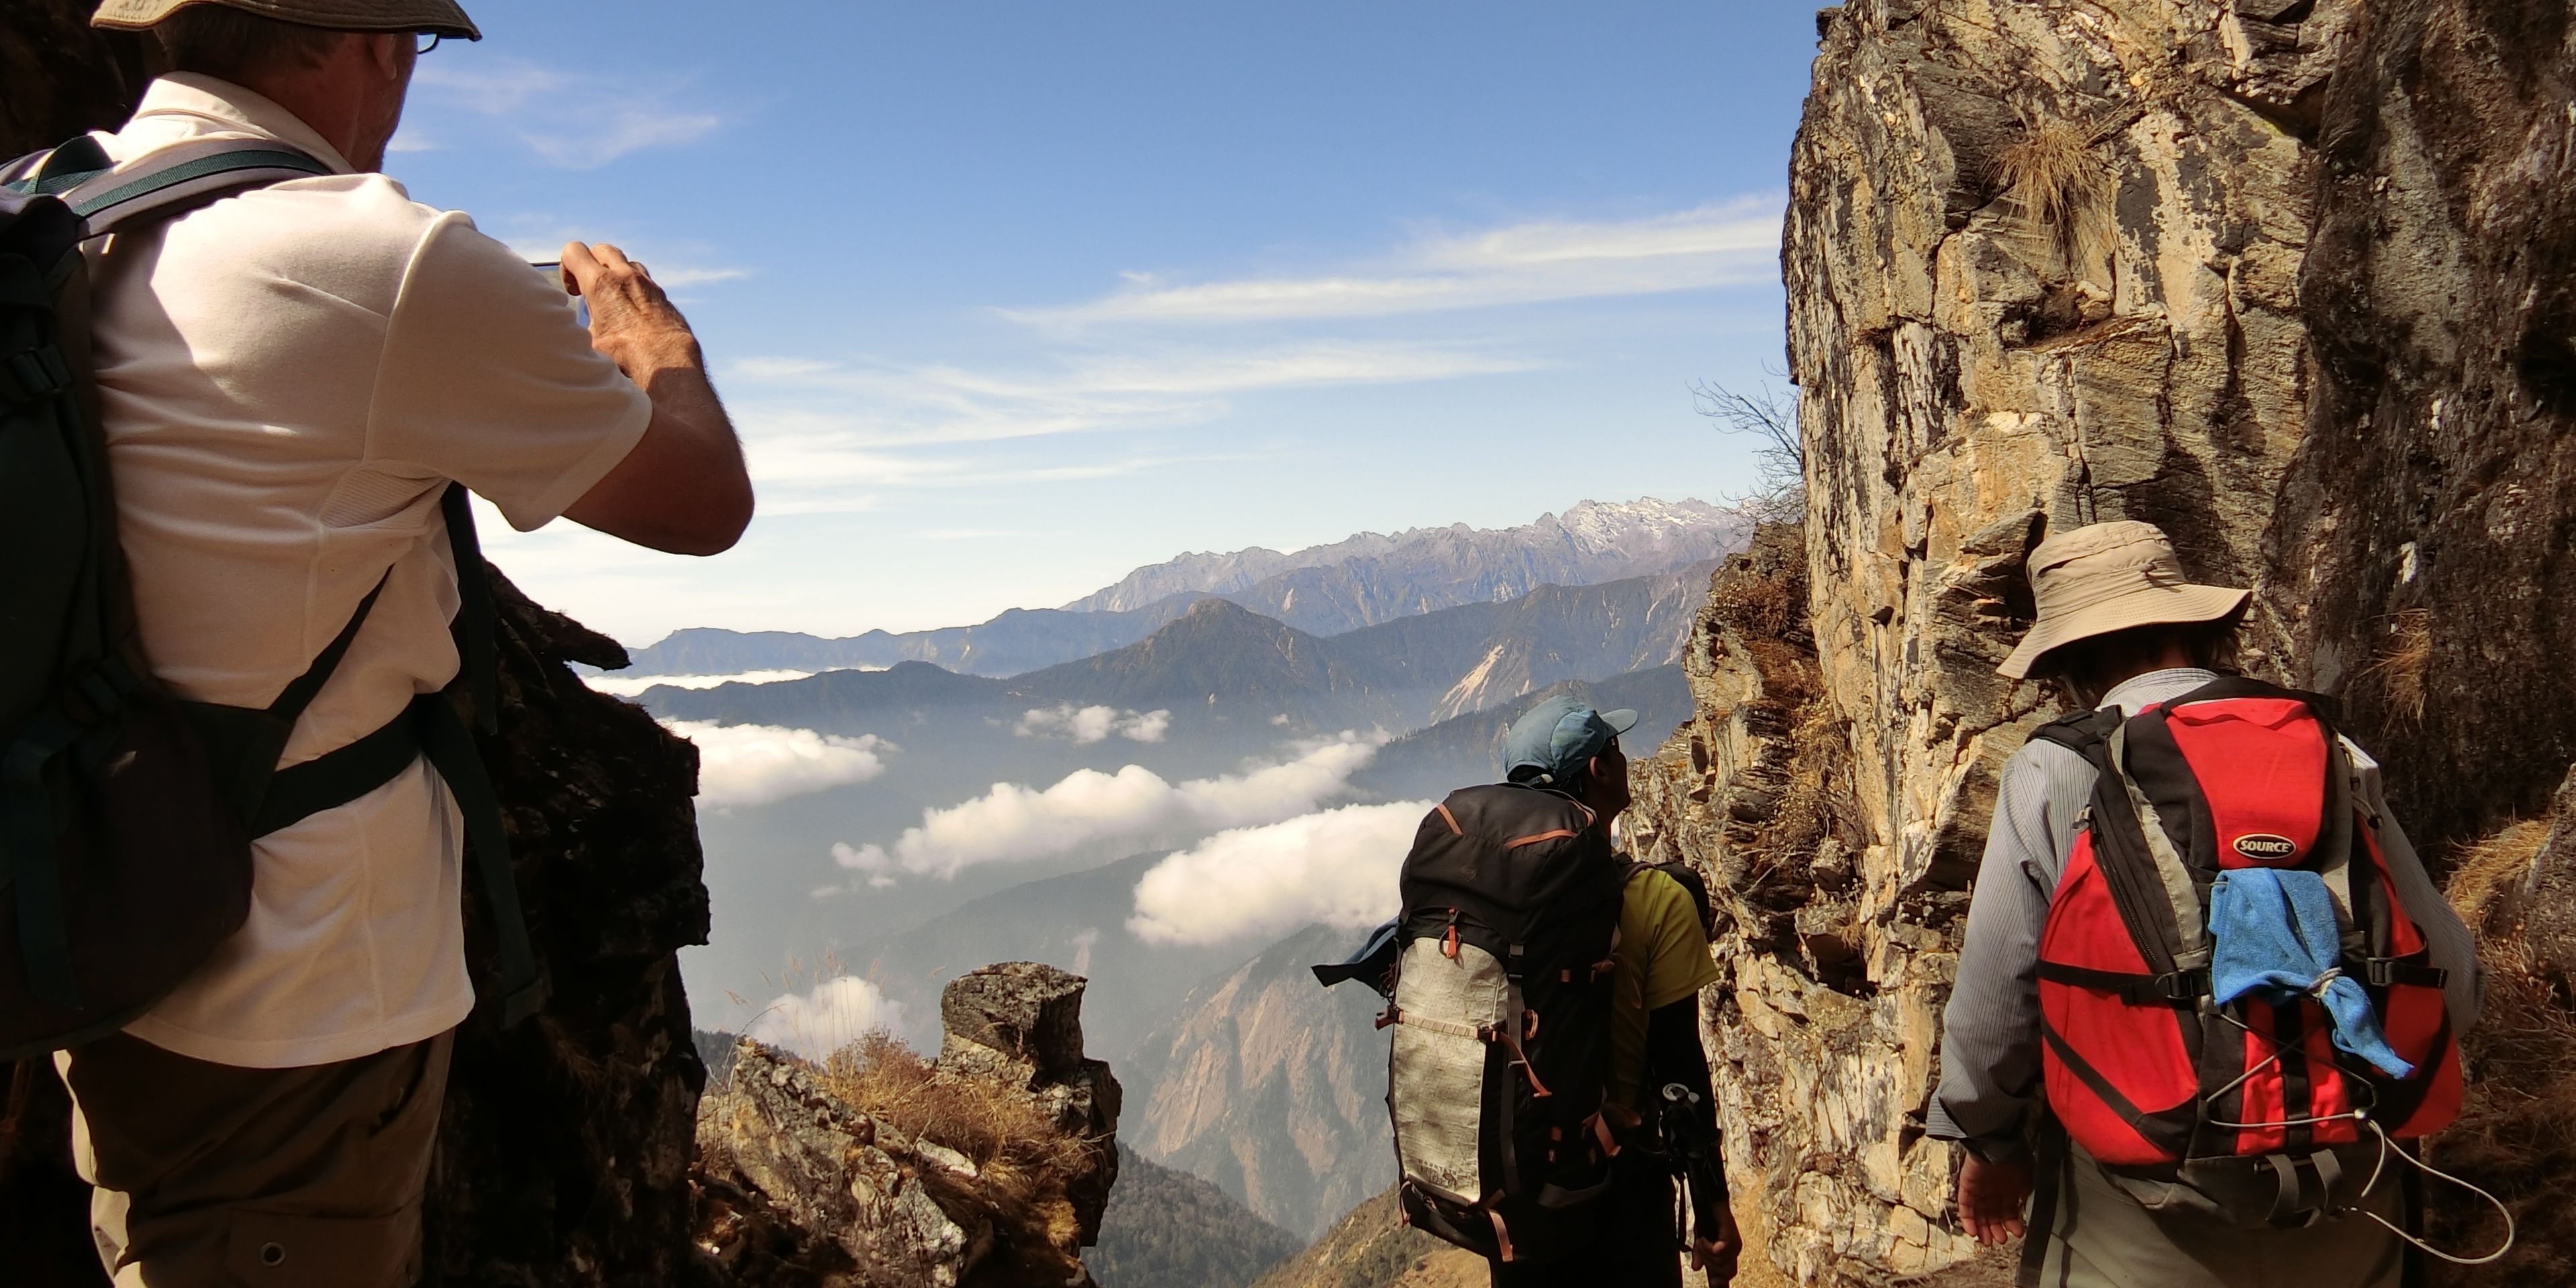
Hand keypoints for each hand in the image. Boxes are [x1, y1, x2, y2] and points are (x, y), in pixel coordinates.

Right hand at [558, 242, 701, 384]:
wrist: (670, 367)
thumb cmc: (627, 359)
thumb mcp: (590, 343)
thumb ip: (581, 324)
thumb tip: (574, 326)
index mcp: (601, 284)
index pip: (574, 251)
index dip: (567, 266)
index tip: (573, 291)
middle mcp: (626, 277)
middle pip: (603, 250)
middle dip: (593, 264)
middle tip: (591, 291)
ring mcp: (649, 285)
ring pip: (628, 263)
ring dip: (618, 275)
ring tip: (614, 302)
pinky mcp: (665, 297)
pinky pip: (647, 283)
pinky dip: (636, 290)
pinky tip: (634, 314)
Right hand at [1690, 1204, 1741, 1281]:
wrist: (1710, 1201)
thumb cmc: (1707, 1220)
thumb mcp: (1700, 1242)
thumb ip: (1700, 1256)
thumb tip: (1696, 1268)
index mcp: (1728, 1255)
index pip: (1728, 1275)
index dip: (1721, 1283)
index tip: (1715, 1285)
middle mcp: (1734, 1252)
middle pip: (1726, 1273)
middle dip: (1709, 1264)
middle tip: (1699, 1250)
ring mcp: (1735, 1246)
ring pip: (1720, 1262)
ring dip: (1705, 1252)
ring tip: (1701, 1239)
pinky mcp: (1732, 1238)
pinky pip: (1719, 1251)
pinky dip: (1708, 1246)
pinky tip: (1704, 1238)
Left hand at [1956, 1154, 2033, 1245]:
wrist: (1998, 1142)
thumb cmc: (2015, 1156)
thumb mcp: (2026, 1179)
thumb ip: (2023, 1195)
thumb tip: (2023, 1208)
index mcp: (2008, 1187)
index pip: (2008, 1210)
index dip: (2012, 1223)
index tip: (2016, 1233)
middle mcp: (1993, 1189)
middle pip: (1992, 1214)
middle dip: (1996, 1229)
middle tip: (2000, 1240)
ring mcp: (1979, 1188)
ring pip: (1978, 1214)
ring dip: (1982, 1229)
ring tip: (1987, 1241)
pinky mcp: (1966, 1186)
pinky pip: (1965, 1206)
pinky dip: (1968, 1220)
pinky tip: (1973, 1232)